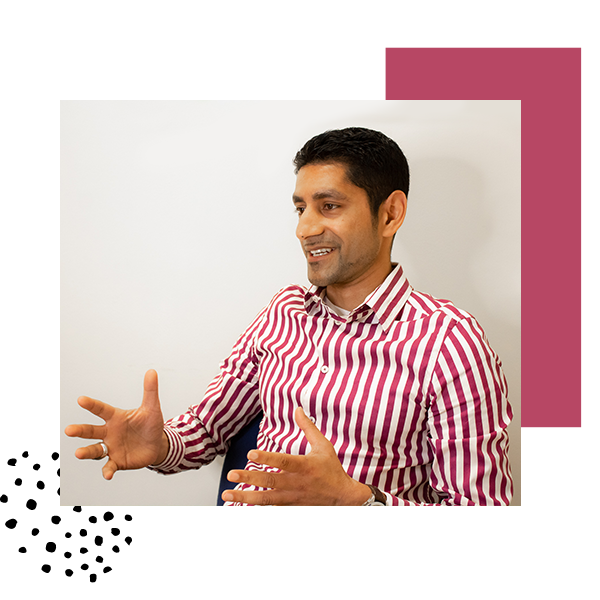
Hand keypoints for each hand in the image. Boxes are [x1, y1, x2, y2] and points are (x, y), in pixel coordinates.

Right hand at [64, 369, 168, 479]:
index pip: (101, 409)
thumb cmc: (150, 424)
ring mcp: (111, 448)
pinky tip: (107, 475)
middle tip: (69, 430)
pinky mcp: (117, 461)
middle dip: (80, 430)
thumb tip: (152, 371)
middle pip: (91, 431)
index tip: (80, 399)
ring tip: (78, 453)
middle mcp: (109, 432)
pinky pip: (109, 466)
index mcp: (115, 417)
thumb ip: (150, 390)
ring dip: (86, 452)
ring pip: (95, 449)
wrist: (157, 445)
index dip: (91, 405)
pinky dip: (107, 470)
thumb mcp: (152, 408)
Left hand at [221, 407, 371, 505]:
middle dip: (249, 478)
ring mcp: (293, 498)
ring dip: (245, 497)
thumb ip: (308, 427)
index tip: (251, 454)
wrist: (344, 498)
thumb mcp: (323, 445)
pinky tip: (239, 505)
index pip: (284, 462)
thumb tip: (297, 409)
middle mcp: (297, 483)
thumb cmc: (332, 469)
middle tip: (231, 474)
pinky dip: (254, 508)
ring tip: (227, 494)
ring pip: (266, 499)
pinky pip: (270, 509)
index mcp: (305, 466)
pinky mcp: (290, 507)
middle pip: (270, 481)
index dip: (267, 458)